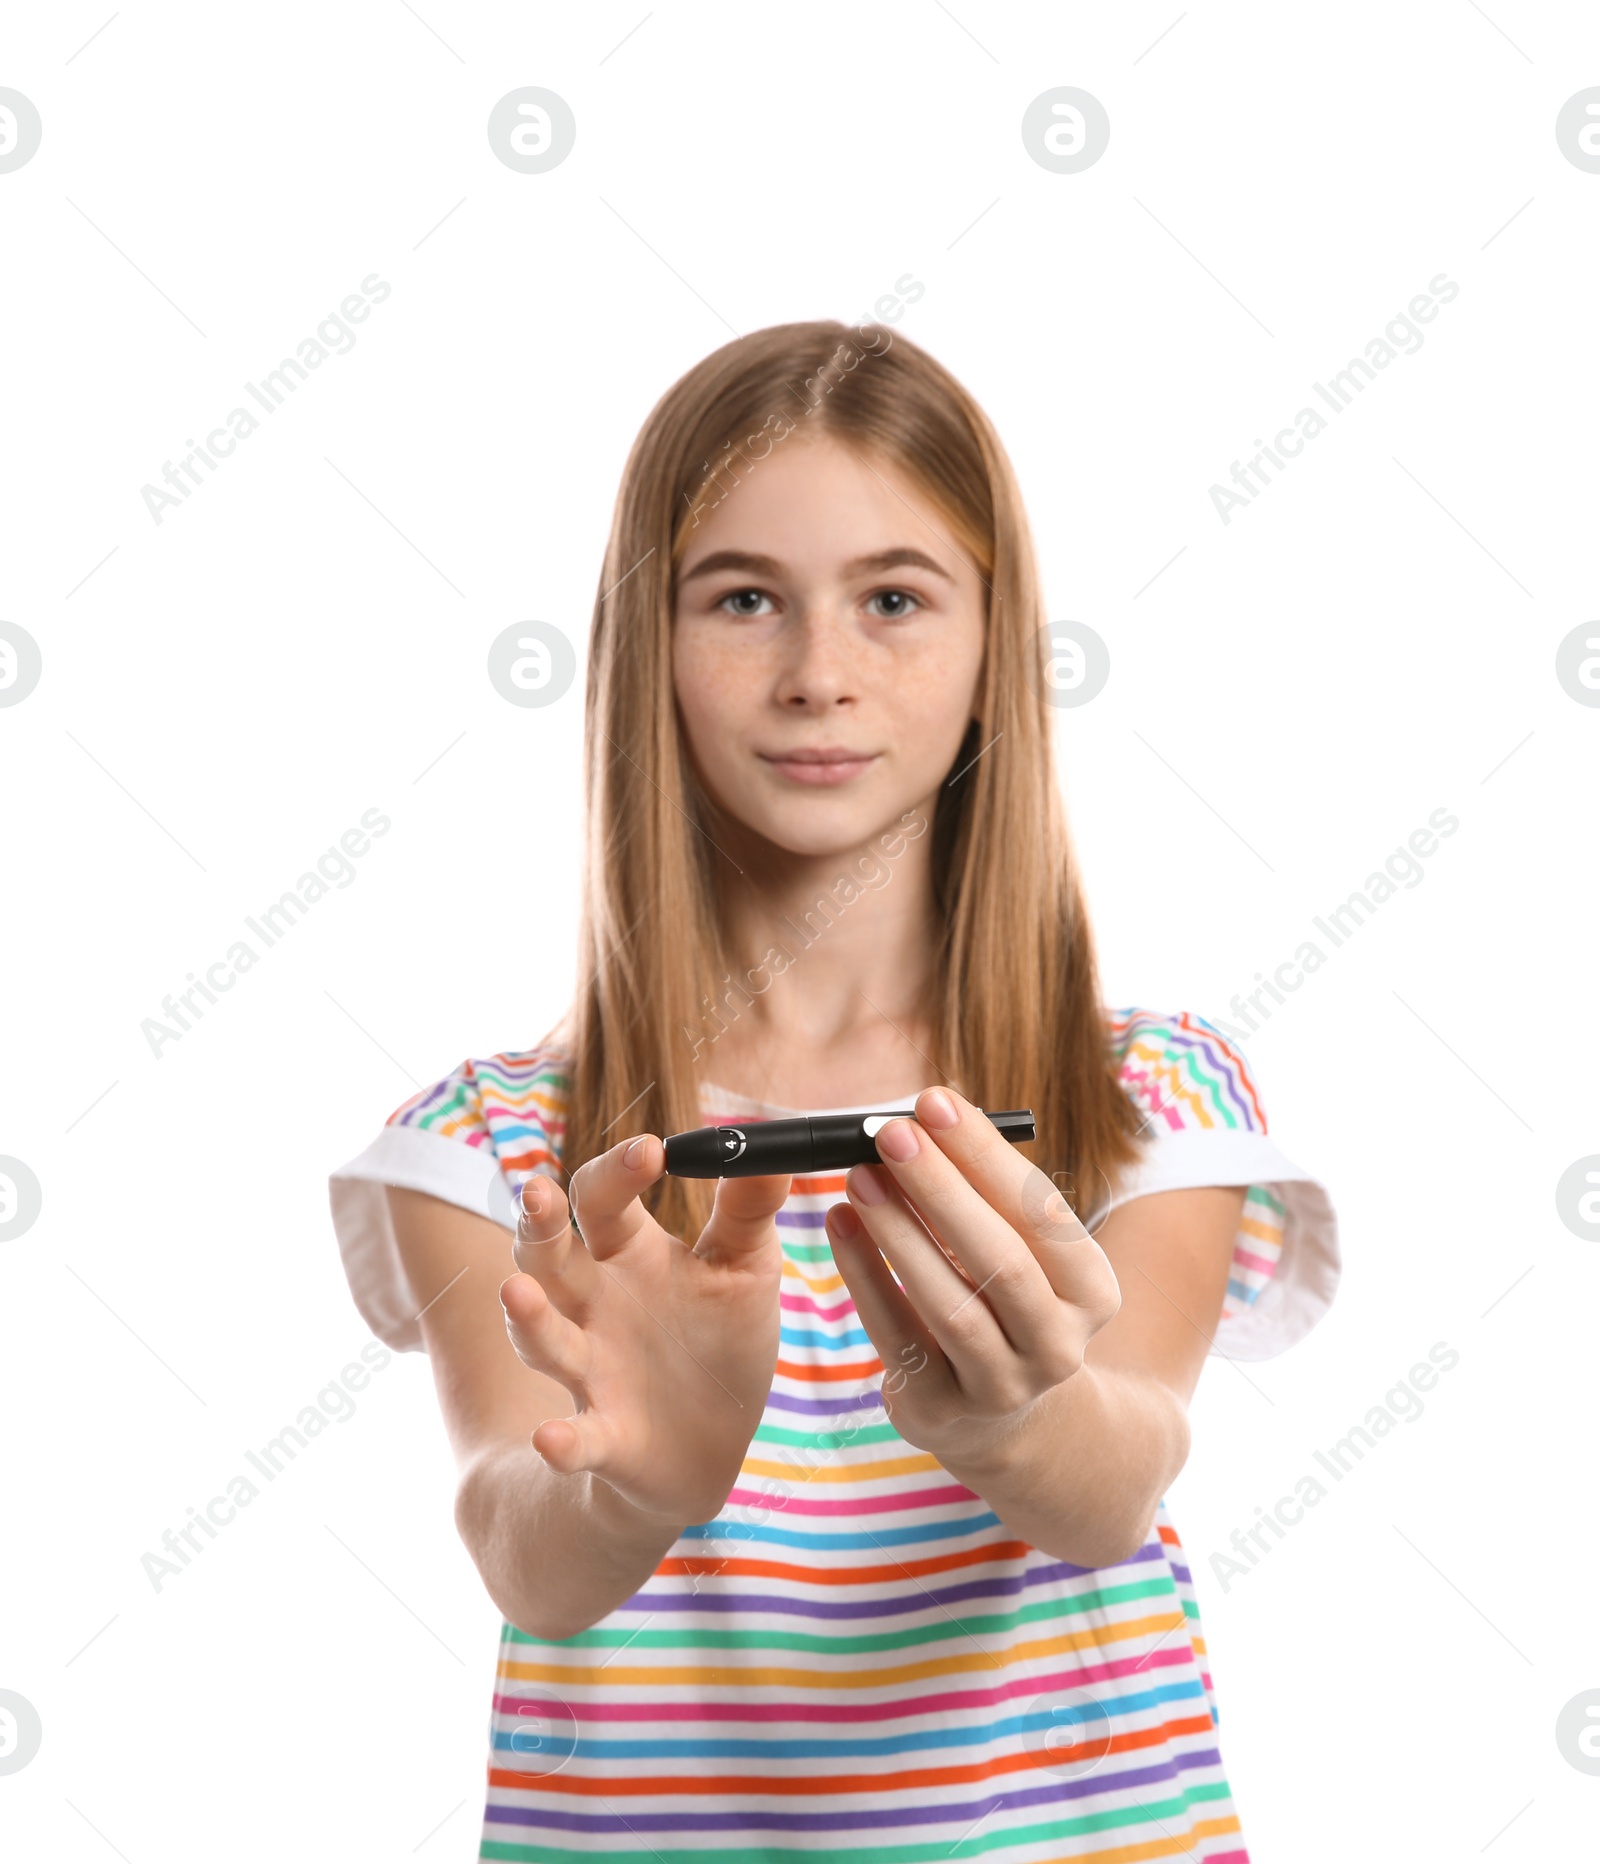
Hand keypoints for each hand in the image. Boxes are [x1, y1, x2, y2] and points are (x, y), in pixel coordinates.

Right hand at [499, 1136, 788, 1525]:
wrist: (714, 1445)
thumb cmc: (720, 1339)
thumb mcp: (745, 1267)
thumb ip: (749, 1209)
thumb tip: (769, 1144)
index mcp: (629, 1254)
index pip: (602, 1198)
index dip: (618, 1171)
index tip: (652, 1151)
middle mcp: (595, 1305)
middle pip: (549, 1255)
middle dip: (538, 1224)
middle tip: (537, 1192)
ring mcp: (590, 1370)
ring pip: (543, 1337)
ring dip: (529, 1318)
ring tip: (514, 1293)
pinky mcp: (603, 1437)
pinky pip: (575, 1438)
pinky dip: (562, 1442)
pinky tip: (551, 1440)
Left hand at [823, 1087, 1120, 1463]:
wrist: (1002, 1415)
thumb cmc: (1004, 1297)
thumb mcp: (1020, 1248)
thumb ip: (983, 1192)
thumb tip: (921, 1118)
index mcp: (1092, 1290)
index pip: (1042, 1212)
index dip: (985, 1155)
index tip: (933, 1101)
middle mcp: (1059, 1344)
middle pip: (1002, 1260)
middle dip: (941, 1188)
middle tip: (889, 1132)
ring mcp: (1002, 1387)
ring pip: (950, 1305)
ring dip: (899, 1233)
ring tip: (858, 1176)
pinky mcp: (940, 1410)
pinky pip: (897, 1335)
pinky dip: (864, 1276)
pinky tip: (839, 1224)